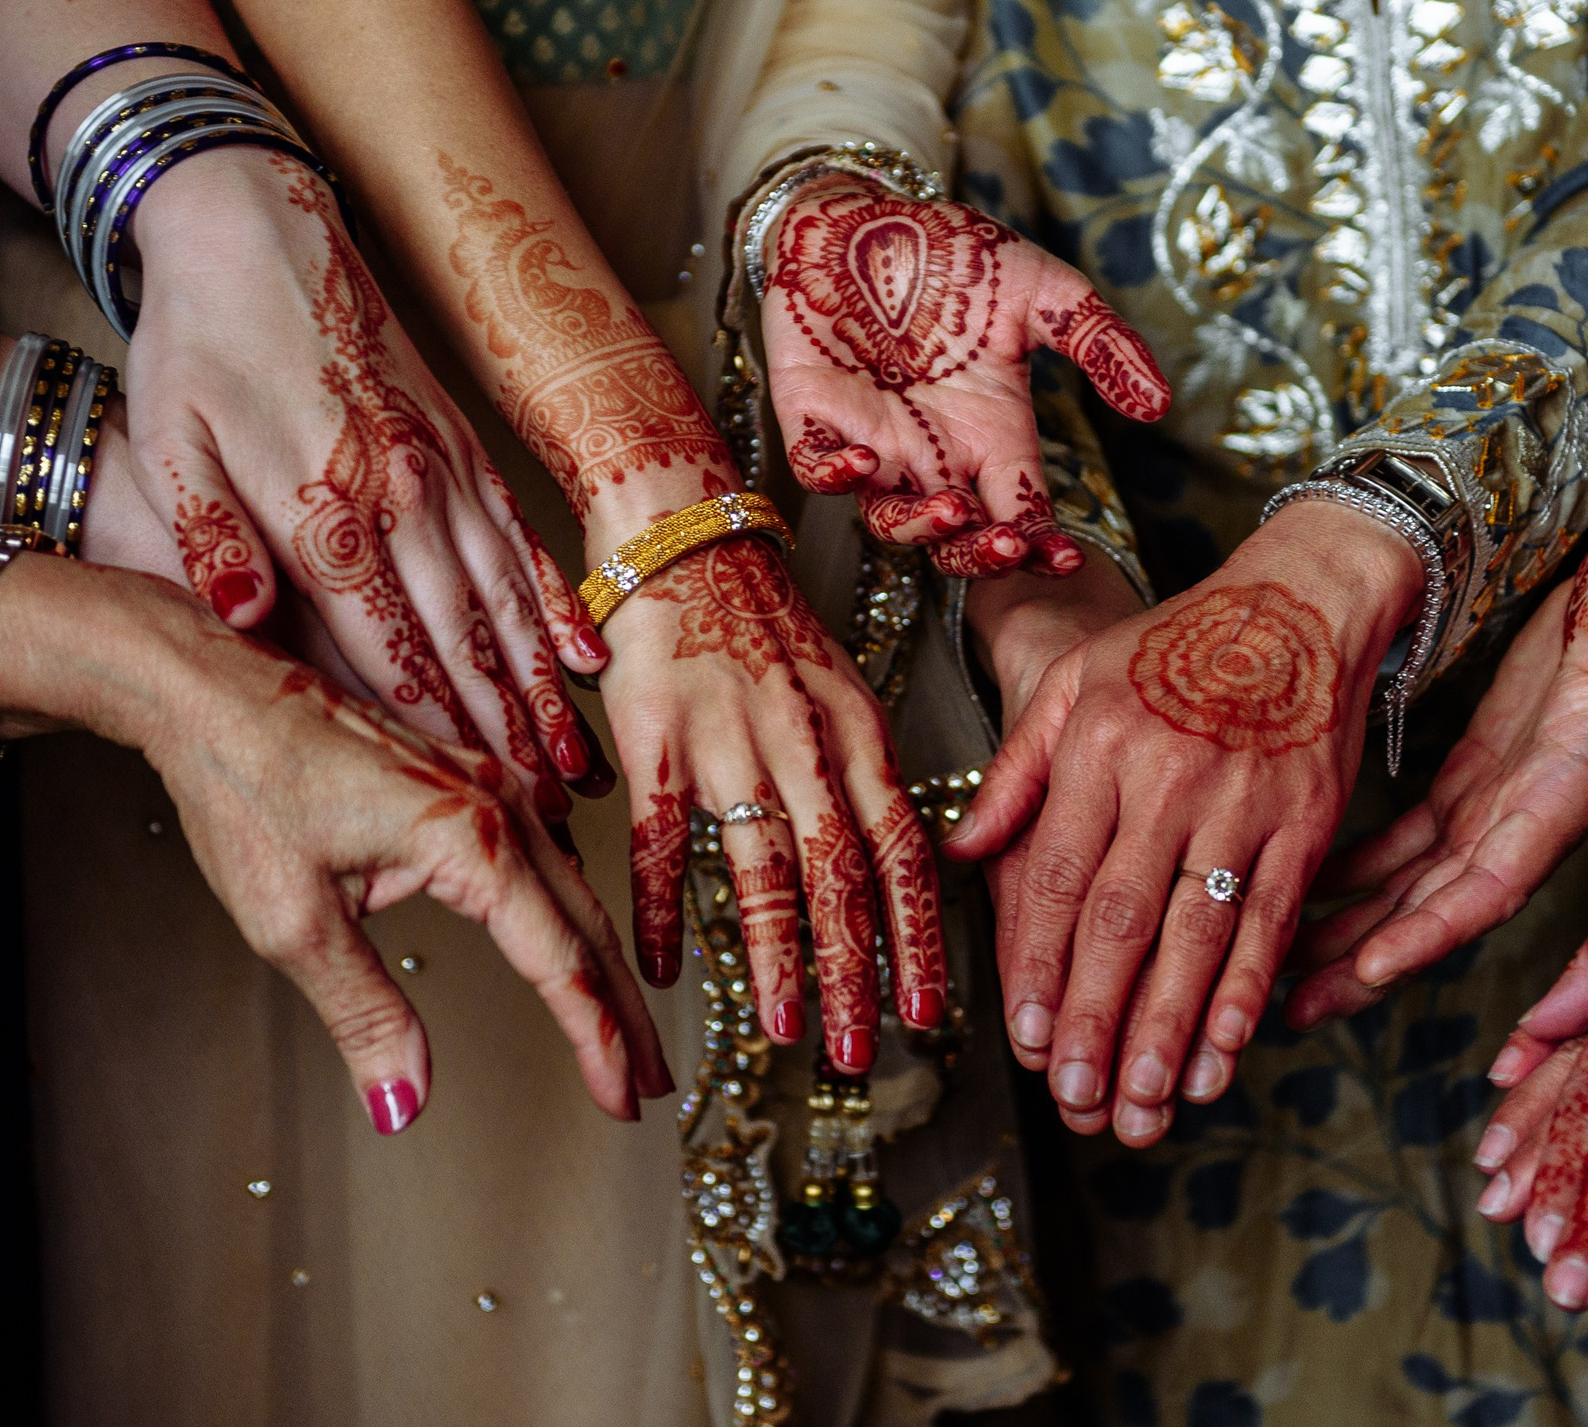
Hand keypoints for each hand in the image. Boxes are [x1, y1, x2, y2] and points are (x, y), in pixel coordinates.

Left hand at [0, 541, 668, 1131]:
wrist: (211, 689)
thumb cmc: (243, 786)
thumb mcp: (292, 920)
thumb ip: (363, 1013)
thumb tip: (402, 1106)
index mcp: (468, 836)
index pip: (555, 959)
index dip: (595, 1038)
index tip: (622, 1099)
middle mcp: (498, 803)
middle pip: (587, 925)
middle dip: (624, 1013)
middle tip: (653, 1084)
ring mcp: (489, 785)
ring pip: (573, 890)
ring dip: (603, 966)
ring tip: (626, 1033)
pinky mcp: (469, 780)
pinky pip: (544, 859)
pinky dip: (571, 919)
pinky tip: (576, 949)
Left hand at [116, 149, 610, 822]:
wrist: (261, 228)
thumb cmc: (200, 340)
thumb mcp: (170, 441)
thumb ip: (211, 536)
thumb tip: (244, 618)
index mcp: (328, 511)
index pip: (391, 650)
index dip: (434, 734)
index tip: (468, 803)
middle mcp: (405, 499)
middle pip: (466, 644)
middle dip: (507, 739)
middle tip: (544, 819)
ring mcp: (446, 474)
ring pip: (507, 604)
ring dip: (543, 692)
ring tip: (576, 766)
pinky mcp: (464, 449)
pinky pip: (523, 543)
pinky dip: (557, 606)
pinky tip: (585, 658)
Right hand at [603, 532, 947, 1071]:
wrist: (682, 535)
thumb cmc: (761, 620)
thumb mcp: (837, 689)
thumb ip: (858, 774)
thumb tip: (889, 870)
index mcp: (856, 731)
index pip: (904, 848)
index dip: (919, 934)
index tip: (931, 1011)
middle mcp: (804, 739)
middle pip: (843, 873)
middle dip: (856, 973)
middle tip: (862, 1053)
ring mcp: (729, 737)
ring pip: (763, 865)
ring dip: (775, 958)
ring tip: (781, 1030)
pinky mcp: (656, 733)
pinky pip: (662, 837)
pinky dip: (665, 907)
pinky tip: (666, 966)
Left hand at [762, 178, 1170, 578]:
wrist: (866, 215)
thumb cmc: (955, 256)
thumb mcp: (1041, 291)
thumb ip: (1099, 343)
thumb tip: (1157, 403)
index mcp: (992, 434)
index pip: (1021, 513)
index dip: (1040, 547)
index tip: (1063, 559)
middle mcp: (934, 453)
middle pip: (959, 538)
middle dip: (982, 555)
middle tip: (1007, 547)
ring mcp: (873, 440)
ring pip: (890, 518)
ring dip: (920, 528)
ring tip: (950, 511)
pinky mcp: (812, 415)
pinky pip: (817, 467)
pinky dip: (836, 474)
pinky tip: (866, 461)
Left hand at [941, 502, 1421, 1144]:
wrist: (1300, 601)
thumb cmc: (1174, 647)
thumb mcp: (1075, 683)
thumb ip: (1016, 770)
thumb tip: (962, 850)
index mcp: (1101, 745)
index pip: (1061, 876)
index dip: (1043, 966)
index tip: (1030, 1039)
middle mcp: (1169, 777)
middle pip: (1124, 920)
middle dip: (1099, 1021)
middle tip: (1079, 1100)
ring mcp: (1244, 803)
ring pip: (1198, 934)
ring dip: (1170, 1029)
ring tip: (1145, 1103)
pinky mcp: (1306, 822)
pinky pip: (1273, 922)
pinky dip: (1247, 993)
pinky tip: (1224, 1051)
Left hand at [1289, 521, 1587, 1027]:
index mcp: (1568, 793)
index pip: (1495, 885)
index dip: (1435, 932)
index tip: (1372, 969)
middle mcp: (1530, 818)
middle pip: (1438, 912)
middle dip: (1365, 962)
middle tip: (1289, 1007)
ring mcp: (1497, 804)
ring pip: (1411, 888)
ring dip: (1347, 930)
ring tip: (1275, 966)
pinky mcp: (1474, 777)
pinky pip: (1405, 842)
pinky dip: (1351, 869)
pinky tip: (1297, 884)